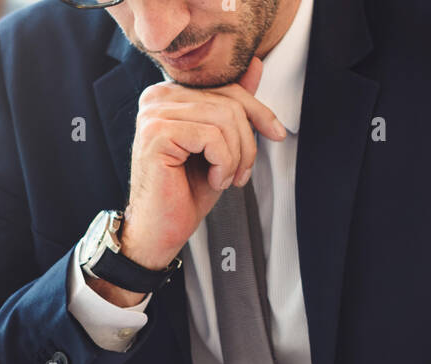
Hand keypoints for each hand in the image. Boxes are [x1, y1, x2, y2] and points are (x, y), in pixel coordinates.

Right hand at [118, 57, 286, 276]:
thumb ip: (233, 105)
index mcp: (170, 95)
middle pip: (229, 103)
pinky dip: (223, 163)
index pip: (226, 88)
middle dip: (247, 143)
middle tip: (241, 174)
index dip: (258, 111)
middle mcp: (157, 97)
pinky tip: (214, 180)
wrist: (160, 230)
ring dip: (236, 157)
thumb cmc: (185, 192)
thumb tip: (256, 65)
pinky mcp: (156, 133)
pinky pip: (212, 137)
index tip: (277, 134)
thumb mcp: (220, 145)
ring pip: (224, 119)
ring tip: (225, 179)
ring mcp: (153, 114)